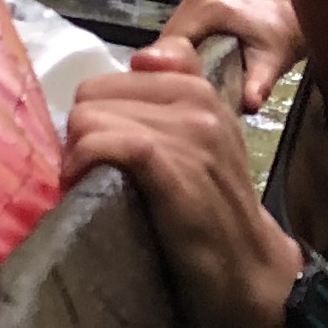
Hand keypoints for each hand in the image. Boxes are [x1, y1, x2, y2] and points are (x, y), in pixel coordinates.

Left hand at [63, 66, 300, 327]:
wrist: (249, 268)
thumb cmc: (213, 211)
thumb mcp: (201, 144)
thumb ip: (173, 96)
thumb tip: (141, 59)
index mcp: (199, 89)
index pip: (108, 81)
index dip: (96, 119)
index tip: (102, 151)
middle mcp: (198, 100)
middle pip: (92, 96)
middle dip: (82, 135)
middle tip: (92, 172)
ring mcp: (189, 132)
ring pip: (90, 117)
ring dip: (77, 154)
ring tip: (90, 185)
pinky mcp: (173, 166)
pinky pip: (104, 142)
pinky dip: (81, 163)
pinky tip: (84, 185)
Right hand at [146, 0, 297, 112]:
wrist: (288, 21)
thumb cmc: (281, 40)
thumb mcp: (272, 63)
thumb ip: (259, 83)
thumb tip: (250, 104)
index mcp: (209, 6)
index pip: (172, 45)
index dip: (171, 73)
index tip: (175, 98)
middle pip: (166, 42)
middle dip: (170, 70)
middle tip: (178, 98)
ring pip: (167, 40)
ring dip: (171, 64)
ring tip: (182, 89)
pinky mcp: (192, 5)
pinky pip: (175, 36)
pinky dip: (178, 56)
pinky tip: (188, 75)